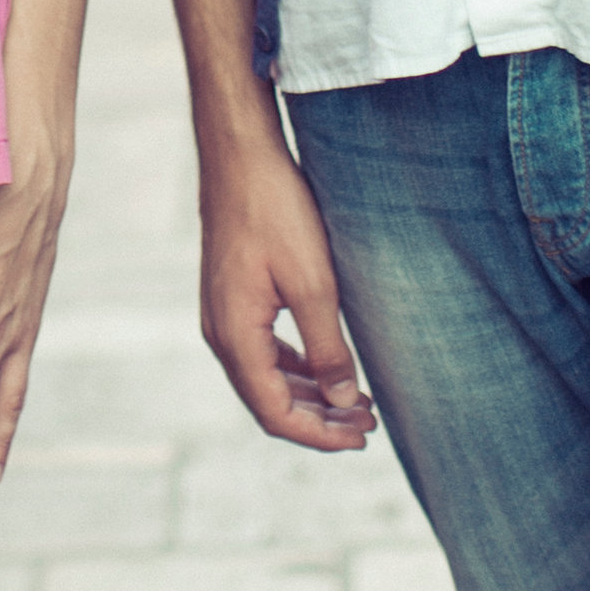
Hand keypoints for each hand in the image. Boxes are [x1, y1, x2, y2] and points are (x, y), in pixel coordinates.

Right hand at [200, 136, 373, 451]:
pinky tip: (327, 366)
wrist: (240, 153)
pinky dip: (297, 368)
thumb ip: (327, 348)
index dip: (320, 436)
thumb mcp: (313, 282)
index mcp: (235, 336)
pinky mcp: (232, 297)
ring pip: (266, 377)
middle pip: (269, 401)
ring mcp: (223, 314)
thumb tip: (342, 402)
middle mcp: (221, 333)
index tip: (362, 437)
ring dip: (310, 395)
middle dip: (320, 420)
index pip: (275, 413)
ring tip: (357, 401)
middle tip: (369, 424)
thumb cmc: (275, 210)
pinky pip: (262, 351)